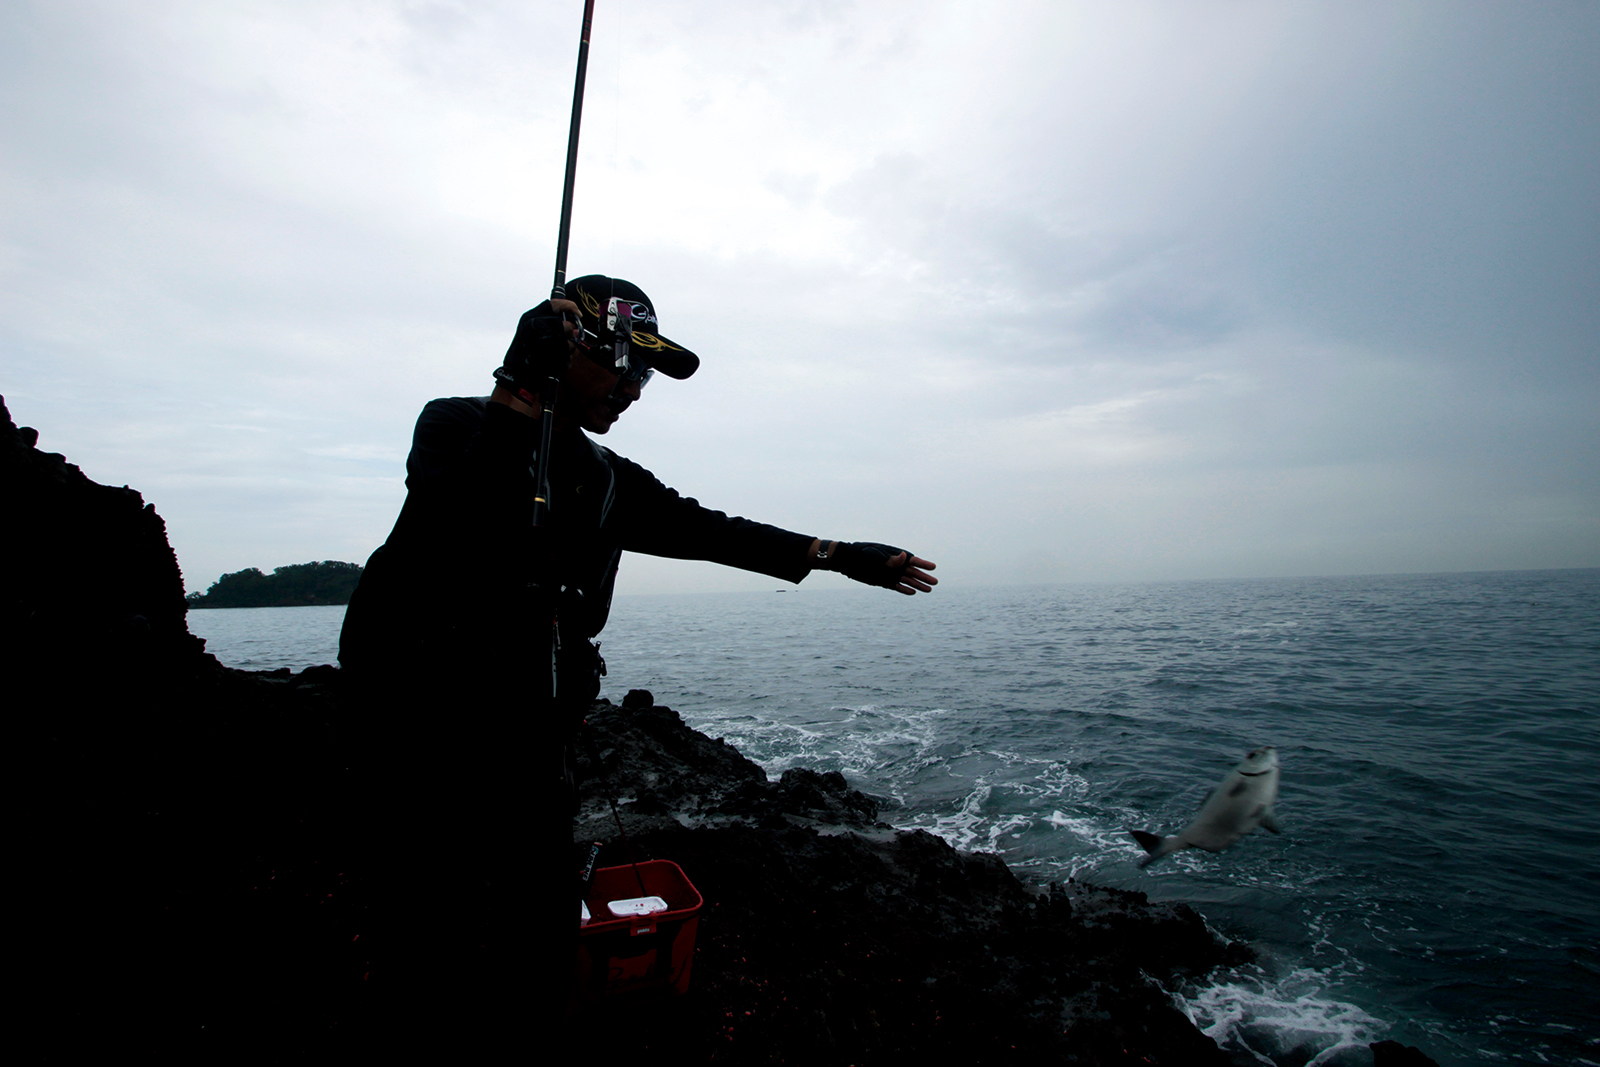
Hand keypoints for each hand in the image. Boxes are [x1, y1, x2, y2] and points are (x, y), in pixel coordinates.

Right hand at [504, 299, 582, 385]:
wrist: (516, 375)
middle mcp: (535, 327)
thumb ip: (550, 324)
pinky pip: (566, 357)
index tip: (578, 314)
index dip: (570, 307)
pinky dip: (565, 362)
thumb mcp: (531, 331)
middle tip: (570, 337)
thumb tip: (574, 326)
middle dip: (571, 334)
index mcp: (530, 317)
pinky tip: (557, 363)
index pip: (554, 304)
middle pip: (566, 326)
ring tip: (559, 354)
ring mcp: (541, 342)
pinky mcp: (547, 357)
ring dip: (568, 350)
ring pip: (569, 343)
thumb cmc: (526, 353)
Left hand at [824, 541, 938, 594]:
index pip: (912, 560)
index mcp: (894, 554)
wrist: (847, 560)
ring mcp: (889, 574)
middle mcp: (894, 565)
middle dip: (924, 577)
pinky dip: (904, 589)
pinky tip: (913, 593)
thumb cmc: (861, 554)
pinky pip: (896, 586)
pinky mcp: (883, 581)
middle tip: (935, 583)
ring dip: (917, 585)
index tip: (933, 567)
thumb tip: (905, 556)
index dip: (923, 564)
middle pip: (912, 572)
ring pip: (907, 580)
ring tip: (928, 590)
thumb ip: (891, 558)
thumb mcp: (875, 555)